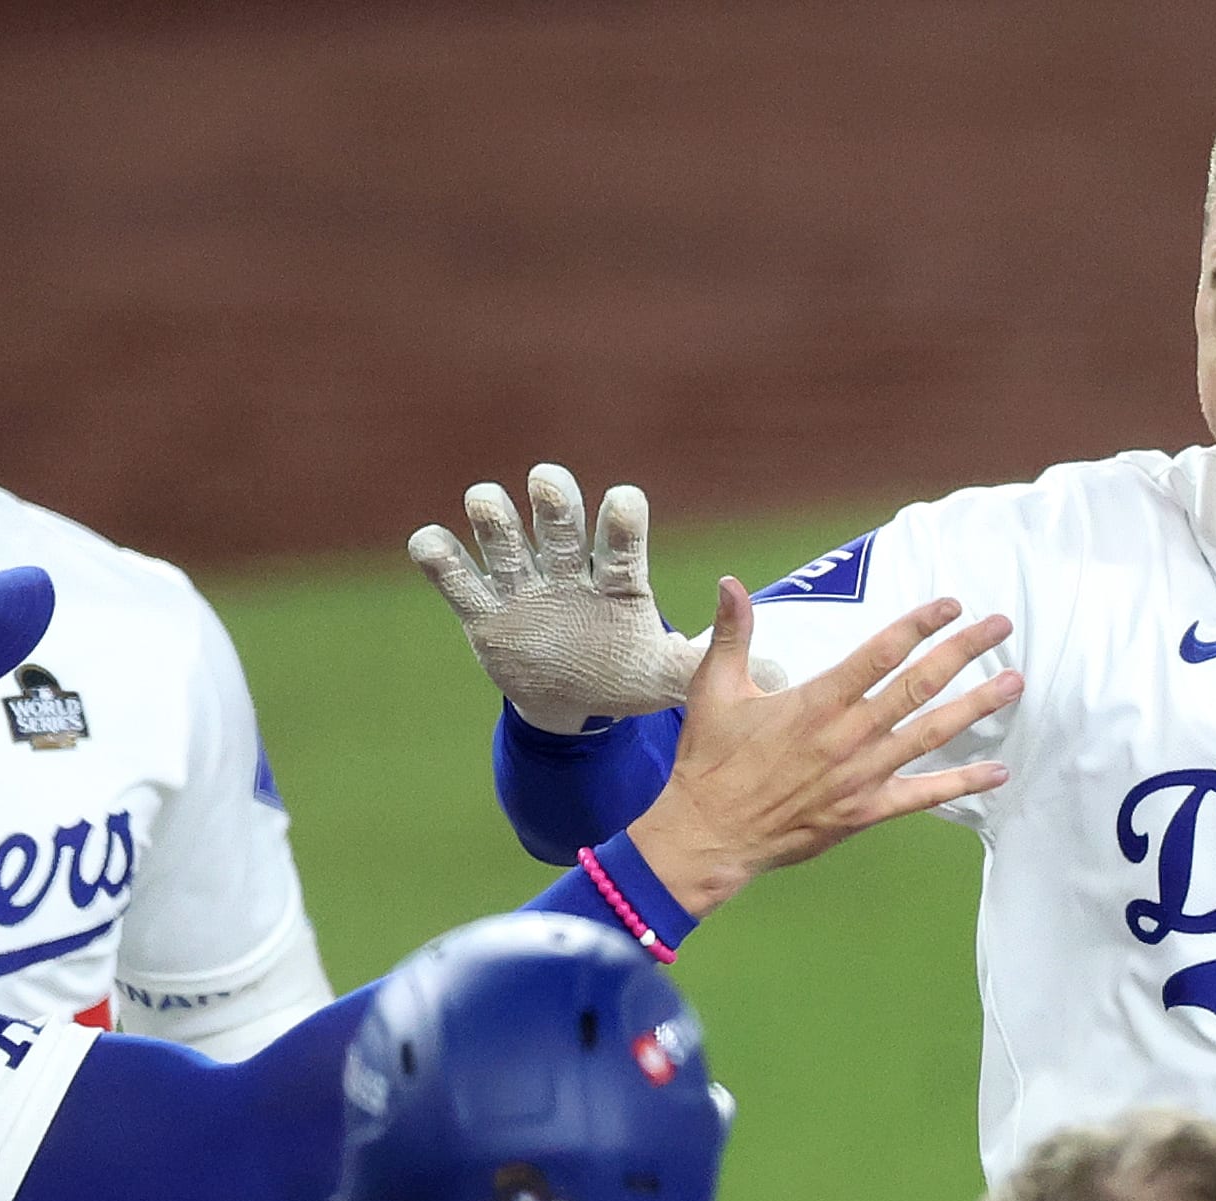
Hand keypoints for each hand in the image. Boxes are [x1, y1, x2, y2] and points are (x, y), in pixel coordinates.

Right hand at [409, 463, 779, 732]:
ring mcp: (522, 586)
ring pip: (504, 537)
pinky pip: (457, 580)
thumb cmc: (621, 672)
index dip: (621, 520)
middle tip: (549, 483)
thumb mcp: (662, 676)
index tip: (625, 504)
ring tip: (486, 504)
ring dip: (494, 517)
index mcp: (617, 580)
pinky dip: (441, 559)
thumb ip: (705, 667)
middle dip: (555, 500)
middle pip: (559, 522)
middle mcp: (567, 570)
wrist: (569, 702)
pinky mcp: (483, 611)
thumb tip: (786, 673)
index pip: (621, 539)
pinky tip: (429, 542)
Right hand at [629, 578, 1020, 915]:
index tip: (950, 605)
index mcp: (817, 701)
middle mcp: (848, 734)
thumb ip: (732, 634)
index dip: (919, 625)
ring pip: (930, 734)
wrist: (711, 833)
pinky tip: (998, 772)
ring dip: (976, 707)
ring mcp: (862, 775)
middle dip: (963, 652)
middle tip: (1000, 626)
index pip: (880, 652)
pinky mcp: (866, 810)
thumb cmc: (711, 761)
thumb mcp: (715, 689)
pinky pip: (924, 795)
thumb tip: (729, 583)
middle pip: (918, 685)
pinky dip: (962, 783)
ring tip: (1014, 684)